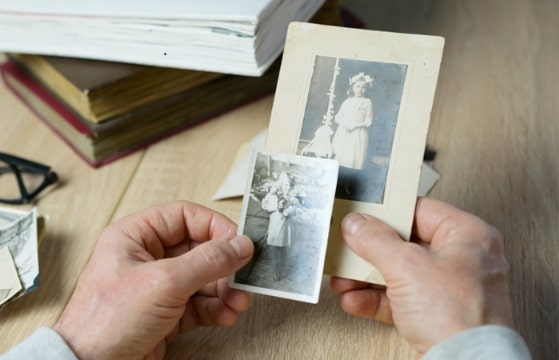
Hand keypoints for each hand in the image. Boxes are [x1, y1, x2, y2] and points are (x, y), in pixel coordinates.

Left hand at [54, 201, 253, 359]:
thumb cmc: (105, 322)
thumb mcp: (164, 282)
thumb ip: (207, 261)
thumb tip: (240, 245)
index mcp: (136, 236)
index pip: (185, 217)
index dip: (215, 226)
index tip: (239, 242)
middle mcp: (148, 258)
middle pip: (199, 249)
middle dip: (224, 265)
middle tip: (244, 276)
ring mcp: (158, 286)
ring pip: (203, 278)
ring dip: (224, 290)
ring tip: (238, 301)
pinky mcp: (166, 312)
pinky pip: (200, 303)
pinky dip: (216, 309)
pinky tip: (225, 315)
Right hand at [330, 197, 513, 354]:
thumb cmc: (459, 317)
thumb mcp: (406, 266)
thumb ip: (376, 240)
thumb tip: (357, 225)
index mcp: (468, 235)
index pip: (420, 210)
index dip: (388, 210)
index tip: (362, 212)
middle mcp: (462, 260)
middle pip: (405, 244)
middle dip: (370, 251)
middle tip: (349, 246)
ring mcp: (449, 290)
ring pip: (399, 273)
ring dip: (366, 277)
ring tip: (344, 277)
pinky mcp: (436, 316)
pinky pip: (400, 300)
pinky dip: (375, 299)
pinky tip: (354, 299)